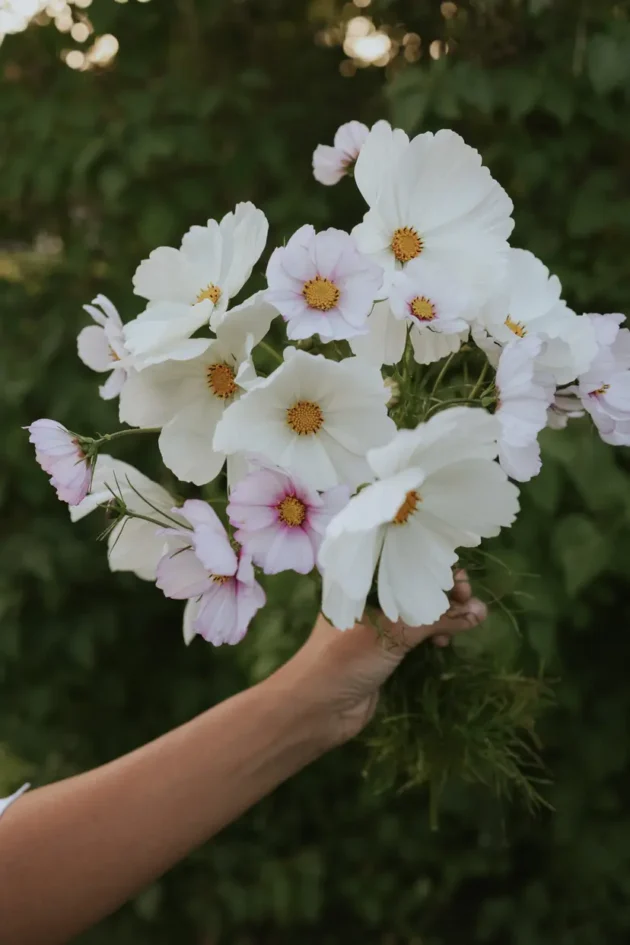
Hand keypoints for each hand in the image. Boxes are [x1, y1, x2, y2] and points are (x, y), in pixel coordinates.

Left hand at [275, 571, 486, 747]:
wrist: (315, 710)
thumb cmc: (344, 660)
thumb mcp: (392, 634)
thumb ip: (436, 620)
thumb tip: (482, 611)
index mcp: (359, 581)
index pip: (402, 560)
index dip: (432, 565)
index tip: (459, 579)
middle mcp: (368, 596)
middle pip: (414, 584)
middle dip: (443, 592)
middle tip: (468, 601)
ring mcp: (378, 624)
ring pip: (418, 610)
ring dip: (442, 614)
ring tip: (467, 621)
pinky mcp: (386, 649)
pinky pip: (416, 633)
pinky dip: (433, 633)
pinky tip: (446, 642)